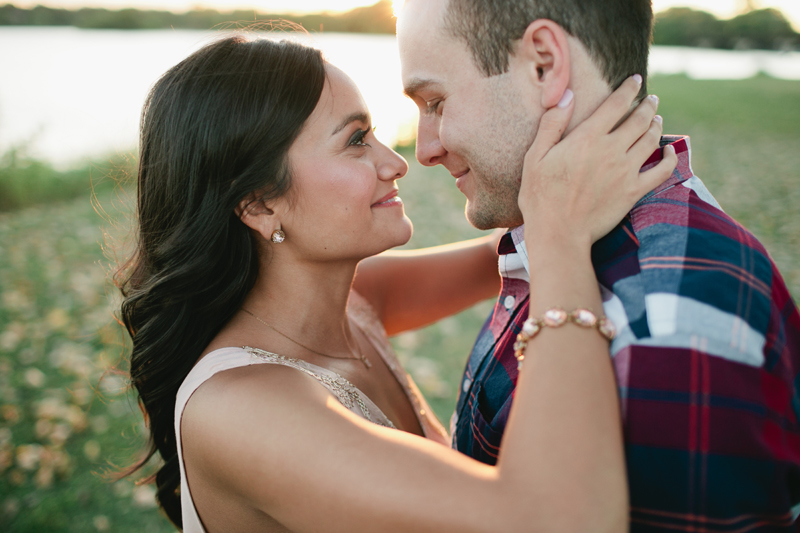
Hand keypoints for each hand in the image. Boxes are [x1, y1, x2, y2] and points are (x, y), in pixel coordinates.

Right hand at [518, 75, 677, 247]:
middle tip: (651, 99)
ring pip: (651, 139)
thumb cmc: (540, 196)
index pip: (616, 104)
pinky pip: (662, 170)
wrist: (558, 232)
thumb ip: (552, 124)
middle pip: (639, 119)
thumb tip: (567, 95)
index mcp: (587, 138)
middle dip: (648, 105)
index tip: (635, 80)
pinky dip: (670, 157)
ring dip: (656, 125)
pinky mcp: (633, 191)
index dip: (628, 89)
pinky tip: (671, 150)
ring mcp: (626, 171)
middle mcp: (611, 150)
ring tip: (656, 119)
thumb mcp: (535, 157)